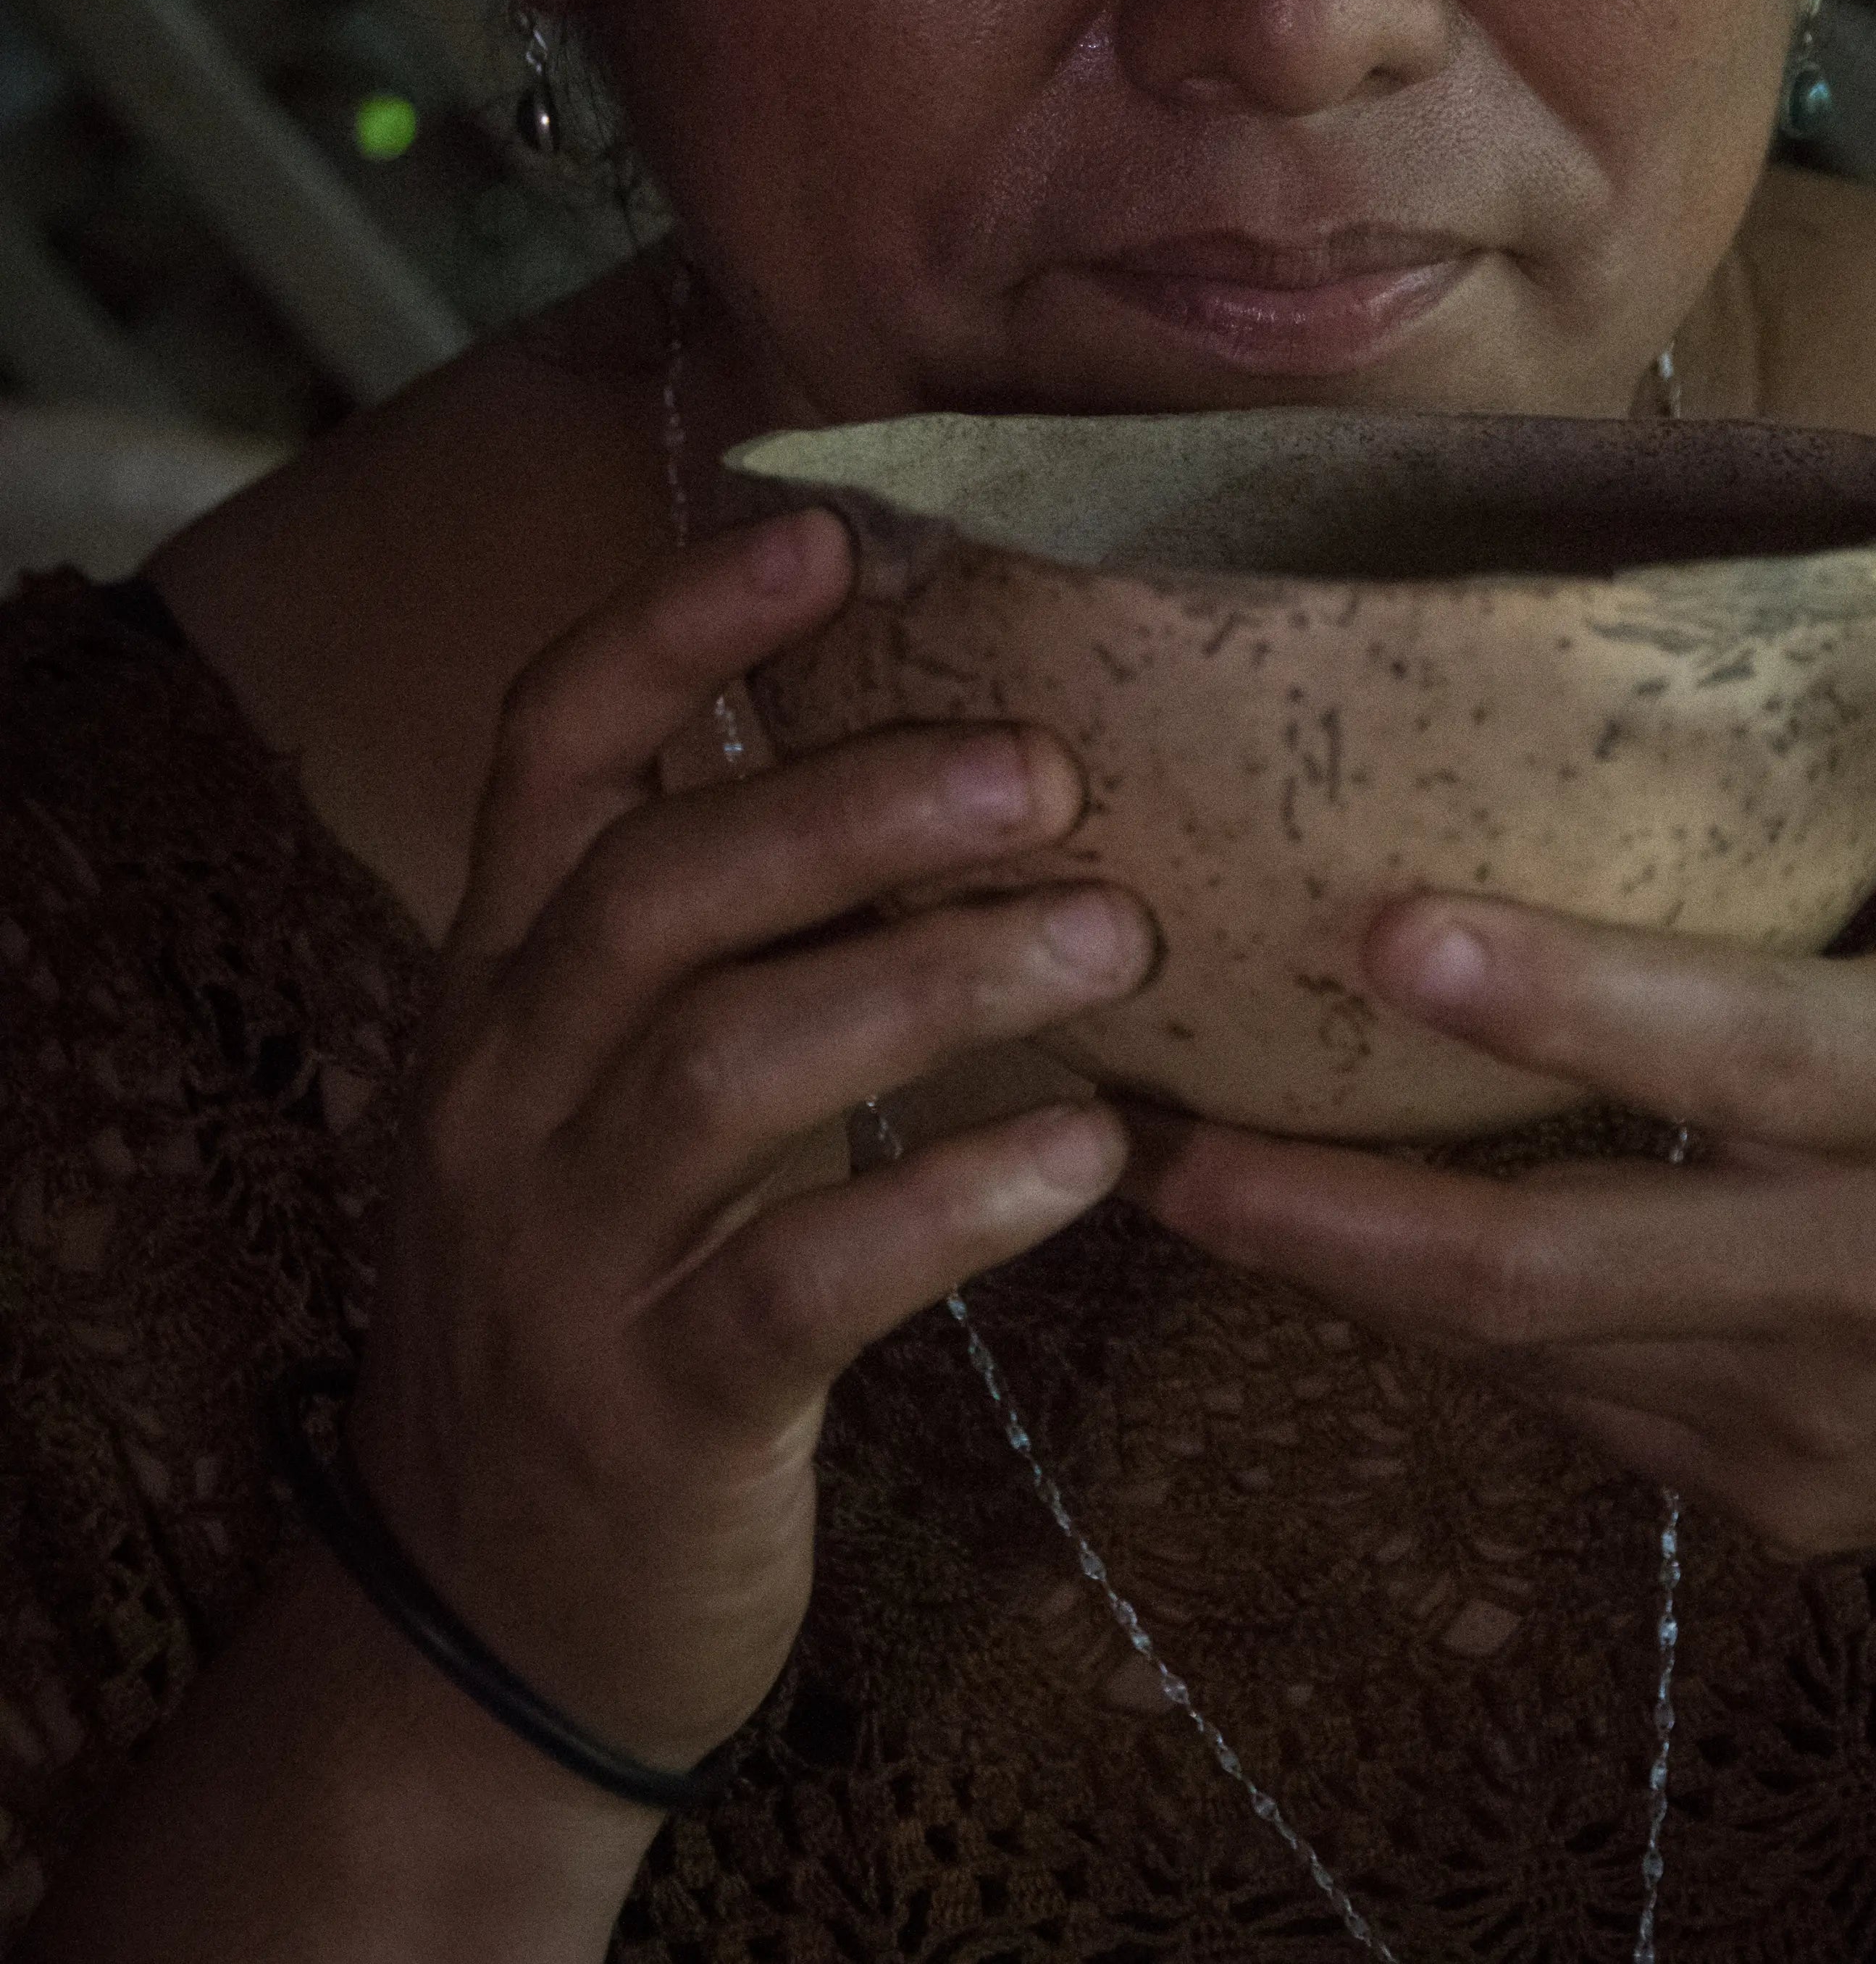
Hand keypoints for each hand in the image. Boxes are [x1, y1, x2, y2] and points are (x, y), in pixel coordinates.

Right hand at [344, 510, 1155, 1777]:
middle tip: (1048, 767)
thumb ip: (730, 945)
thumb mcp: (614, 1092)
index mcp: (497, 982)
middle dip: (852, 803)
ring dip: (934, 980)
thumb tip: (950, 757)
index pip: (550, 751)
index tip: (826, 533)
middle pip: (659, 886)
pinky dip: (954, 1202)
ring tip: (1111, 943)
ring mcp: (559, 1251)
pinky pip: (802, 1276)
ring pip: (732, 1063)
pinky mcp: (650, 1407)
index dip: (676, 627)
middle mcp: (501, 1089)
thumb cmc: (608, 1290)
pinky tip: (1092, 1160)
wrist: (486, 1619)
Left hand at [1125, 355, 1875, 1701]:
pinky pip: (1592, 1417)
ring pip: (1538, 1361)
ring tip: (1187, 1183)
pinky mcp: (1797, 1499)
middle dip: (1335, 1223)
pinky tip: (1355, 1258)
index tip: (1373, 932)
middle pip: (1554, 1272)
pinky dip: (1472, 1339)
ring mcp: (1822, 1415)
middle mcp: (1872, 1274)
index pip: (1729, 1047)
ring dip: (1360, 1285)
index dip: (1555, 1000)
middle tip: (1161, 1136)